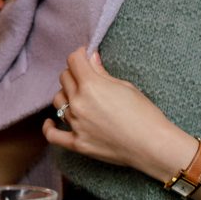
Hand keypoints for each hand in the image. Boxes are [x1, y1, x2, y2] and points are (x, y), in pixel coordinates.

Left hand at [41, 46, 172, 170]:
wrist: (151, 144)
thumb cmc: (144, 114)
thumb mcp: (125, 86)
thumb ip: (102, 73)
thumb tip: (91, 58)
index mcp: (91, 85)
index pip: (74, 61)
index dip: (80, 55)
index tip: (85, 56)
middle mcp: (79, 103)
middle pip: (64, 79)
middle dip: (74, 73)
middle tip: (86, 76)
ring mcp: (76, 124)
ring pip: (58, 101)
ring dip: (66, 95)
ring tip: (78, 96)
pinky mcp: (77, 143)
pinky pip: (52, 135)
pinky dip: (49, 127)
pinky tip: (51, 122)